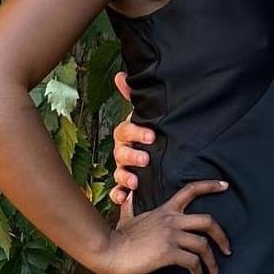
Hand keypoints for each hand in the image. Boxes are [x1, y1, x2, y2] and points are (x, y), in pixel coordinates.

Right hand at [96, 180, 230, 273]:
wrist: (108, 251)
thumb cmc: (116, 237)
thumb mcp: (127, 217)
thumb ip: (129, 205)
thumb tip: (125, 195)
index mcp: (166, 210)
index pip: (191, 190)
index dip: (210, 186)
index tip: (225, 185)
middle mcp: (172, 220)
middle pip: (208, 221)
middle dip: (222, 235)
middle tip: (228, 249)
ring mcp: (171, 236)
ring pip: (203, 245)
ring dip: (212, 261)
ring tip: (215, 273)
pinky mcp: (167, 253)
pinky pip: (192, 262)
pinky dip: (199, 272)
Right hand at [109, 72, 152, 206]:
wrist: (156, 150)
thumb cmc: (149, 131)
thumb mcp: (146, 114)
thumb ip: (133, 96)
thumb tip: (121, 75)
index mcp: (127, 134)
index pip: (125, 131)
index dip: (137, 133)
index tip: (151, 136)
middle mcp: (122, 151)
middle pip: (120, 153)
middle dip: (132, 156)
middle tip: (146, 160)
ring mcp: (123, 168)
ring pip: (118, 172)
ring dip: (124, 177)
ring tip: (135, 182)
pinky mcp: (126, 185)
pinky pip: (117, 191)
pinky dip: (118, 195)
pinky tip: (123, 198)